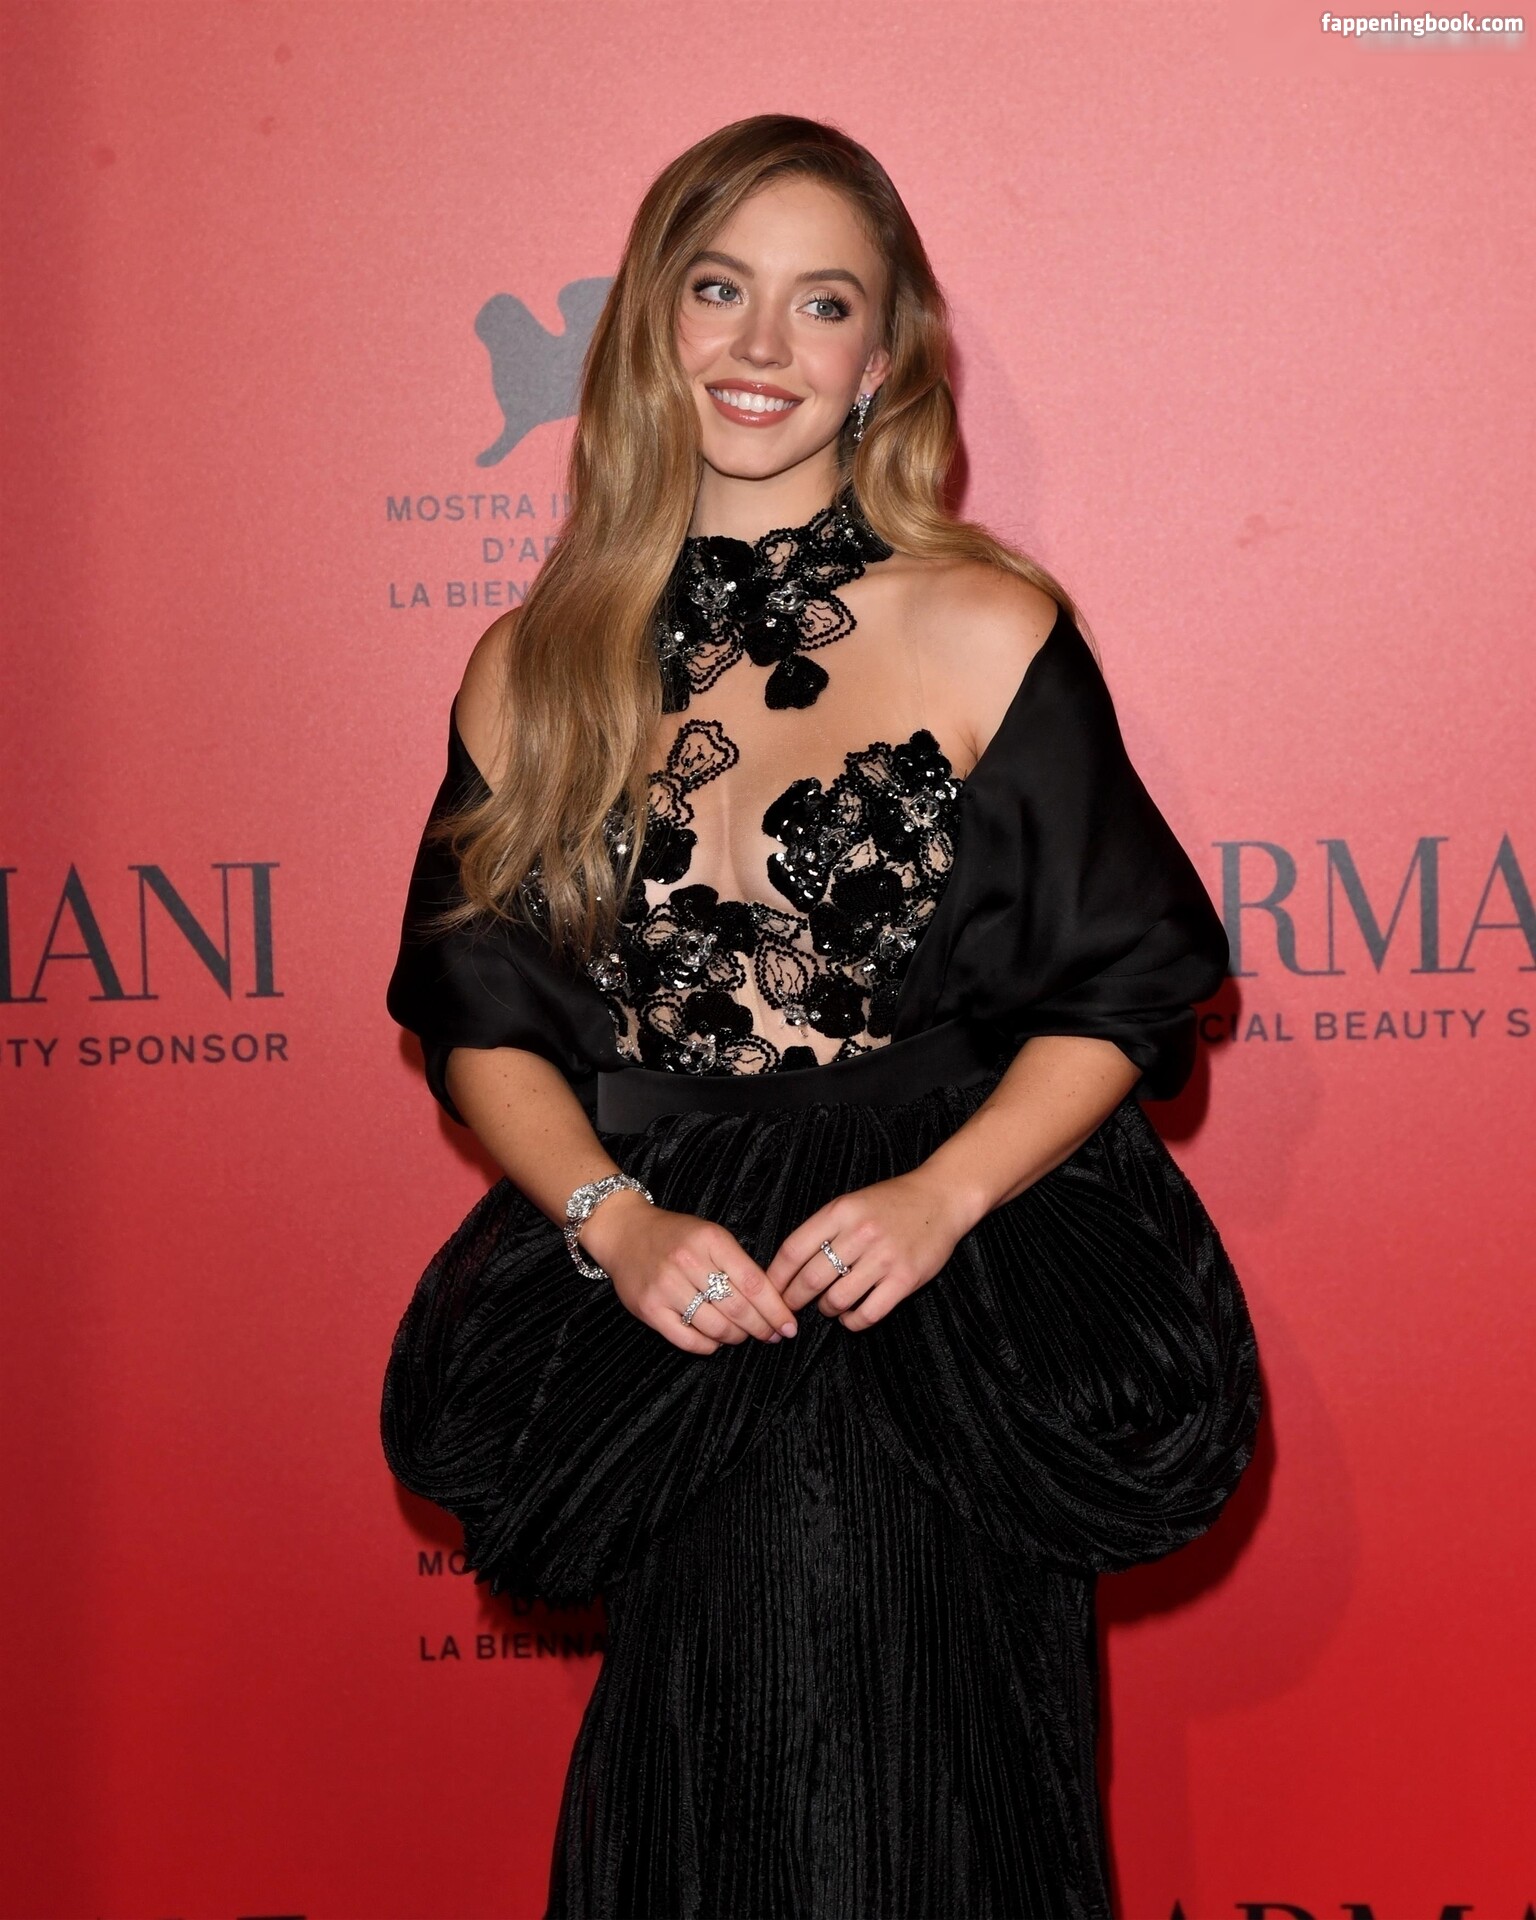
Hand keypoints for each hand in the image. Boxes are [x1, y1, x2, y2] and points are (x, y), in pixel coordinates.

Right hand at [579, 1187, 799, 1355]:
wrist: (625, 1233)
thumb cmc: (676, 1235)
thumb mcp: (711, 1235)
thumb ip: (738, 1264)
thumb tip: (772, 1301)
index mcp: (711, 1240)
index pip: (753, 1282)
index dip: (776, 1309)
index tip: (789, 1325)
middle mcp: (688, 1262)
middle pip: (738, 1308)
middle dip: (762, 1327)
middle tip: (771, 1335)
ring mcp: (666, 1287)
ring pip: (716, 1327)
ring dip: (736, 1337)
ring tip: (742, 1335)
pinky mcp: (649, 1309)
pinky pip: (688, 1340)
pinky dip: (709, 1345)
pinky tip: (716, 1340)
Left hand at [765, 1169, 980, 1331]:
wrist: (941, 1199)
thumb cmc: (892, 1203)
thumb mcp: (852, 1203)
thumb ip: (823, 1229)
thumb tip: (788, 1268)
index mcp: (841, 1211)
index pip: (793, 1250)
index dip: (776, 1276)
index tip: (769, 1291)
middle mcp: (860, 1233)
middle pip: (811, 1279)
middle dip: (794, 1300)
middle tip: (790, 1309)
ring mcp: (884, 1257)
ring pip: (837, 1299)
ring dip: (827, 1310)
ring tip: (828, 1308)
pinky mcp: (906, 1279)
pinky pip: (868, 1313)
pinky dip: (852, 1321)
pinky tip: (851, 1316)